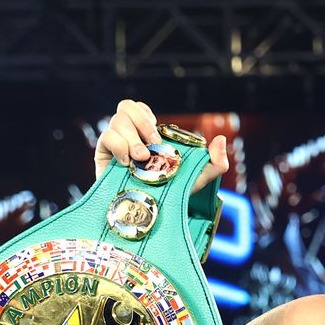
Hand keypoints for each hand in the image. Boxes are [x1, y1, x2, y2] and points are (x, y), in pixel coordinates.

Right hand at [94, 99, 228, 193]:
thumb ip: (216, 162)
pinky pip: (106, 138)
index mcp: (149, 135)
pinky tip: (128, 163)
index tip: (158, 130)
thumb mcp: (199, 179)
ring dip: (132, 137)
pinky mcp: (104, 158)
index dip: (145, 112)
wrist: (152, 217)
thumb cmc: (175, 196)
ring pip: (116, 121)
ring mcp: (116, 146)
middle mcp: (130, 136)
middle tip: (154, 143)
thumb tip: (221, 140)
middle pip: (125, 107)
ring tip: (142, 158)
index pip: (139, 109)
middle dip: (141, 121)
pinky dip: (118, 146)